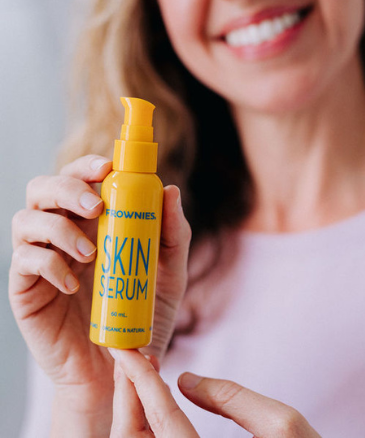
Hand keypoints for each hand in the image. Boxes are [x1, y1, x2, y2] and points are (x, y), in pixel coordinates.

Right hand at [9, 155, 190, 417]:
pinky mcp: (27, 288)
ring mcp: (43, 258)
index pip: (81, 179)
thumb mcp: (170, 273)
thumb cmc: (144, 314)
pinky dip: (48, 264)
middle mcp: (65, 233)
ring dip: (58, 228)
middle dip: (67, 187)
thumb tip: (171, 190)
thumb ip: (172, 234)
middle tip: (96, 207)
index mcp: (96, 223)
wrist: (121, 366)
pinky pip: (24, 261)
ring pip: (26, 219)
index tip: (107, 167)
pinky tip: (73, 284)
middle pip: (44, 188)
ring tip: (90, 255)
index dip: (87, 166)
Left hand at [109, 349, 320, 437]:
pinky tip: (156, 406)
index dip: (141, 379)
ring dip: (135, 411)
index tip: (127, 351)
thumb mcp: (281, 424)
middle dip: (130, 396)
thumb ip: (231, 398)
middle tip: (128, 359)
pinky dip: (150, 428)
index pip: (162, 418)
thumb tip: (186, 380)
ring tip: (140, 375)